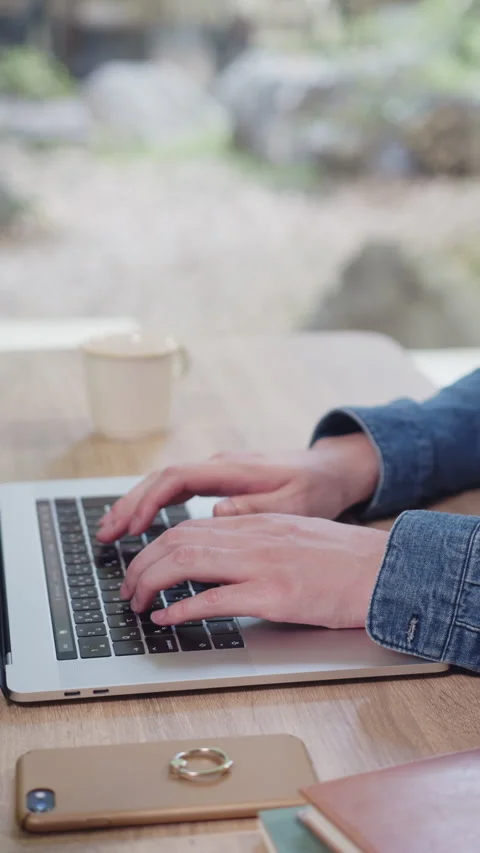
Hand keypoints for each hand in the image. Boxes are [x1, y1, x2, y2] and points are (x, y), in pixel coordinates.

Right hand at [98, 434, 378, 540]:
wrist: (332, 469)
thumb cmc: (316, 487)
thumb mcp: (295, 503)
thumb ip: (258, 509)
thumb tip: (217, 512)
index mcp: (233, 470)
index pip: (178, 477)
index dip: (151, 500)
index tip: (133, 526)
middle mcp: (219, 466)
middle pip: (162, 479)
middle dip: (130, 504)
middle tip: (104, 533)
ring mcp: (217, 472)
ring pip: (165, 483)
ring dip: (136, 504)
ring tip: (110, 531)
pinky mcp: (220, 481)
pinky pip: (176, 490)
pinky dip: (153, 505)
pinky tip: (140, 524)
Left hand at [120, 514, 387, 629]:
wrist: (385, 571)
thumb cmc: (343, 560)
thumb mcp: (291, 538)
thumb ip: (254, 544)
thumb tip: (217, 565)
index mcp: (256, 524)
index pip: (190, 526)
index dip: (155, 546)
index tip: (141, 566)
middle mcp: (253, 537)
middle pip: (178, 540)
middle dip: (142, 564)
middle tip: (127, 589)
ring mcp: (263, 564)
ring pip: (187, 562)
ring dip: (152, 583)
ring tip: (137, 603)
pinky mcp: (275, 594)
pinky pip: (216, 600)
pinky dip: (183, 609)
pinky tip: (167, 619)